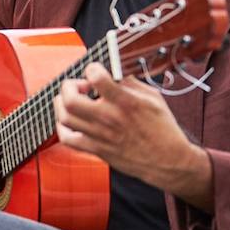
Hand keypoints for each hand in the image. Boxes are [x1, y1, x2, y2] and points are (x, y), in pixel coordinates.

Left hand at [53, 63, 212, 207]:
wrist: (167, 161)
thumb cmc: (163, 129)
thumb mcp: (153, 98)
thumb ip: (131, 83)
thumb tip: (114, 72)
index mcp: (125, 102)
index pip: (97, 78)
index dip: (92, 68)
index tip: (94, 70)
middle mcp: (110, 118)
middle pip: (71, 99)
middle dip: (69, 86)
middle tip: (78, 86)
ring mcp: (100, 136)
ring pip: (65, 117)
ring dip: (62, 104)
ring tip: (72, 100)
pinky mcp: (97, 150)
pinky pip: (67, 139)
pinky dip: (61, 127)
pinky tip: (69, 121)